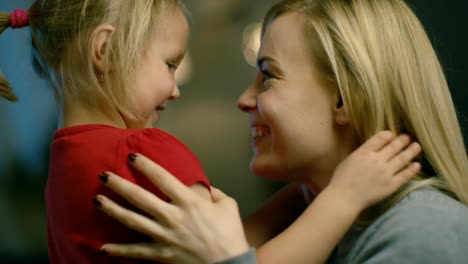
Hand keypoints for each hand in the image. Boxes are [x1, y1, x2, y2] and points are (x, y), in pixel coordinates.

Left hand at [94, 154, 249, 262]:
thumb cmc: (230, 234)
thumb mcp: (228, 206)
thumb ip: (214, 193)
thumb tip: (205, 187)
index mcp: (189, 202)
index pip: (163, 178)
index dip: (146, 165)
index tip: (132, 156)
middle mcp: (173, 217)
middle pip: (140, 198)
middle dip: (120, 184)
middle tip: (104, 175)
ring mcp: (165, 236)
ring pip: (133, 221)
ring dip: (112, 210)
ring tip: (96, 200)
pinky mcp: (162, 254)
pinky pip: (137, 252)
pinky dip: (119, 250)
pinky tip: (103, 247)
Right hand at [328, 131, 420, 209]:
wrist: (345, 198)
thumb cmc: (341, 179)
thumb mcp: (348, 160)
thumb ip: (361, 153)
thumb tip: (371, 150)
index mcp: (364, 152)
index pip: (380, 138)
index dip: (388, 135)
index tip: (392, 135)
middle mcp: (377, 160)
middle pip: (394, 146)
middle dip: (402, 140)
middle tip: (408, 137)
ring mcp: (386, 172)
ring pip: (402, 158)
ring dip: (411, 151)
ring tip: (417, 146)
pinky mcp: (391, 185)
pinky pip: (405, 175)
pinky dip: (412, 169)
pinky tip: (416, 165)